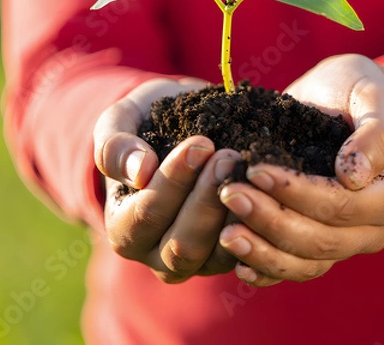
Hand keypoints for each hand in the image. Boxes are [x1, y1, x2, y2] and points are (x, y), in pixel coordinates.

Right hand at [94, 78, 240, 282]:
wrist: (184, 129)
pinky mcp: (232, 257)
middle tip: (229, 157)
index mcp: (125, 229)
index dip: (174, 181)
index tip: (200, 145)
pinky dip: (258, 223)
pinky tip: (267, 189)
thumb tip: (139, 172)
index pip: (147, 215)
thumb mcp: (122, 122)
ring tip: (247, 169)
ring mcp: (199, 262)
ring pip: (217, 254)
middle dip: (207, 199)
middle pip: (183, 244)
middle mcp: (159, 255)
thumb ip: (116, 146)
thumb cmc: (148, 125)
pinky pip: (248, 251)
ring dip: (235, 211)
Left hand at [217, 54, 383, 285]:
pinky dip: (268, 271)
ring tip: (226, 234)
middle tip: (228, 194)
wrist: (341, 103)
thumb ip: (375, 132)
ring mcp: (347, 241)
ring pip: (307, 263)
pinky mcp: (321, 246)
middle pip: (321, 240)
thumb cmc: (356, 93)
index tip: (256, 170)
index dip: (296, 193)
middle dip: (271, 220)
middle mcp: (375, 227)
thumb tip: (355, 177)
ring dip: (264, 252)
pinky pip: (297, 269)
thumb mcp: (371, 94)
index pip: (341, 205)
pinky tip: (238, 264)